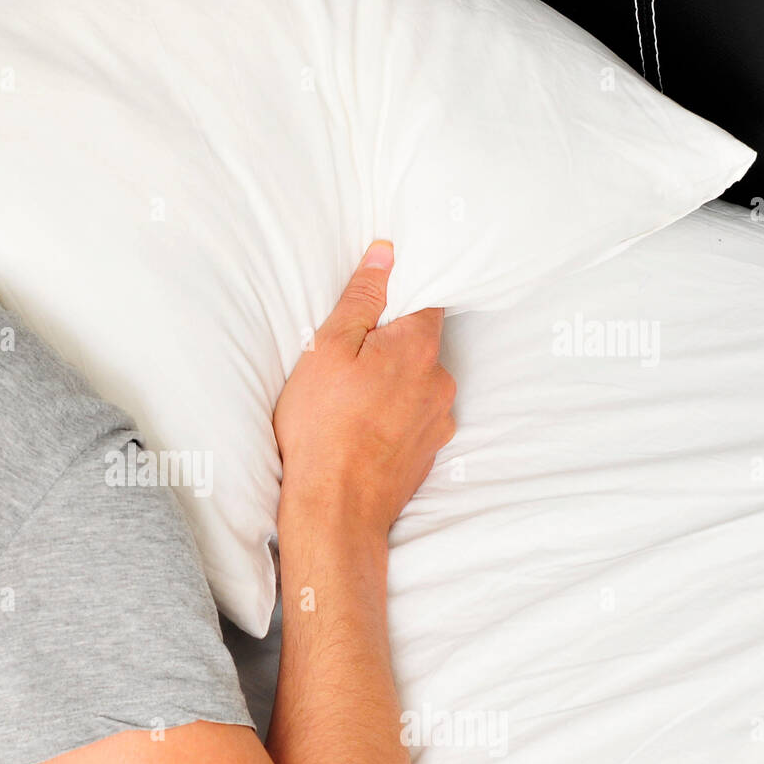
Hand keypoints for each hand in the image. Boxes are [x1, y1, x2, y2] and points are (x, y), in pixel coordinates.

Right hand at [273, 241, 454, 537]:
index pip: (425, 301)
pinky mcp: (429, 454)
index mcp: (418, 347)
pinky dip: (392, 421)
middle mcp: (440, 381)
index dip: (399, 301)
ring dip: (391, 389)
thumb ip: (362, 299)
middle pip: (420, 347)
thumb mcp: (328, 349)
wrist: (336, 509)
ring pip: (417, 387)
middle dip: (389, 350)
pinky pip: (413, 422)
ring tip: (349, 406)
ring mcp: (439, 422)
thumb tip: (386, 254)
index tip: (372, 310)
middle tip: (346, 365)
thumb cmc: (323, 427)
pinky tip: (360, 432)